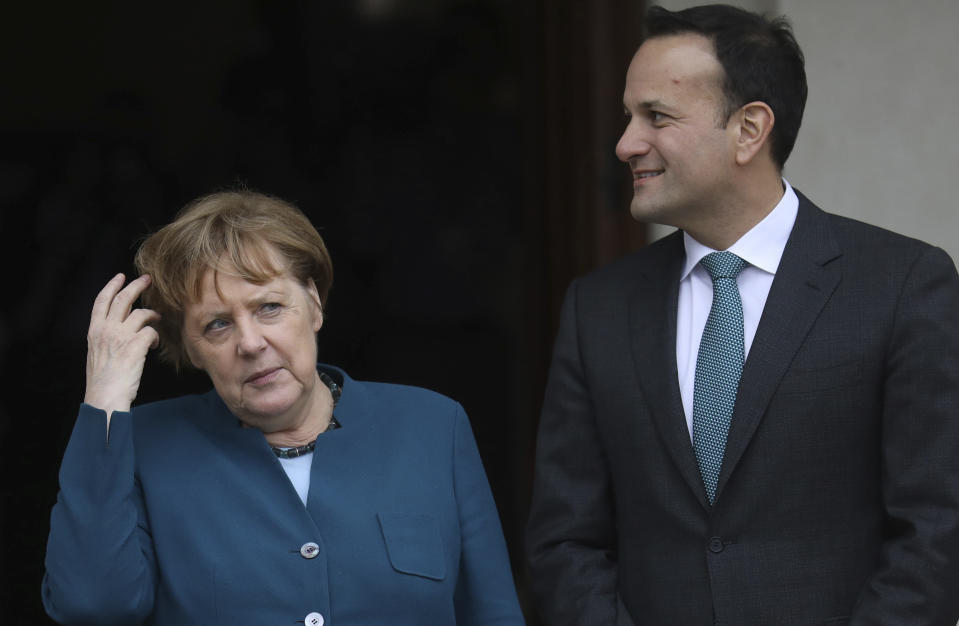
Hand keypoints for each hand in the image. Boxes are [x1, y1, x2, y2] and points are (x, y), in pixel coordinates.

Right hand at [83, 273, 160, 421]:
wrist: (105, 397)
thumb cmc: (103, 379)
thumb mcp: (97, 352)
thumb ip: (106, 335)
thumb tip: (123, 321)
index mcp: (94, 330)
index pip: (101, 301)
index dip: (112, 286)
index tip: (121, 276)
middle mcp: (106, 330)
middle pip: (123, 299)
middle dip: (137, 286)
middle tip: (148, 279)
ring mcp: (121, 337)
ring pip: (141, 313)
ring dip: (152, 314)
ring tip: (157, 318)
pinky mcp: (135, 346)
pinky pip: (151, 332)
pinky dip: (155, 336)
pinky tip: (153, 345)